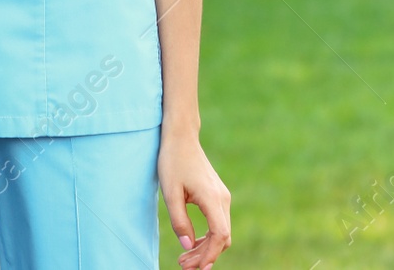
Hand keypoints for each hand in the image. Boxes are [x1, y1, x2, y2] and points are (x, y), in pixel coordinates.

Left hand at [159, 130, 231, 268]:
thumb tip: (188, 247)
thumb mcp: (170, 193)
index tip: (196, 267)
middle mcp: (222, 199)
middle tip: (183, 266)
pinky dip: (208, 237)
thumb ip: (180, 221)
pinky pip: (219, 223)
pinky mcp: (217, 195)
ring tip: (185, 258)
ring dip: (206, 248)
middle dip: (205, 256)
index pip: (220, 235)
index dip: (209, 255)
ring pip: (222, 232)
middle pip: (222, 238)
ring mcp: (222, 197)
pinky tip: (194, 243)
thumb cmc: (173, 161)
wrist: (181, 137)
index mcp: (212, 198)